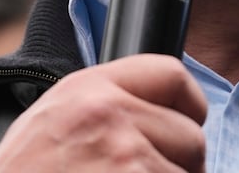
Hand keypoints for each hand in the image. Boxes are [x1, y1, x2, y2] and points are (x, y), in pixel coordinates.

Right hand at [0, 54, 207, 171]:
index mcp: (87, 89)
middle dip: (182, 165)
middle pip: (191, 136)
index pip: (171, 74)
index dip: (188, 104)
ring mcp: (126, 160)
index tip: (187, 121)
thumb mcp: (47, 122)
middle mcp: (110, 116)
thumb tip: (153, 111)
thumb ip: (98, 105)